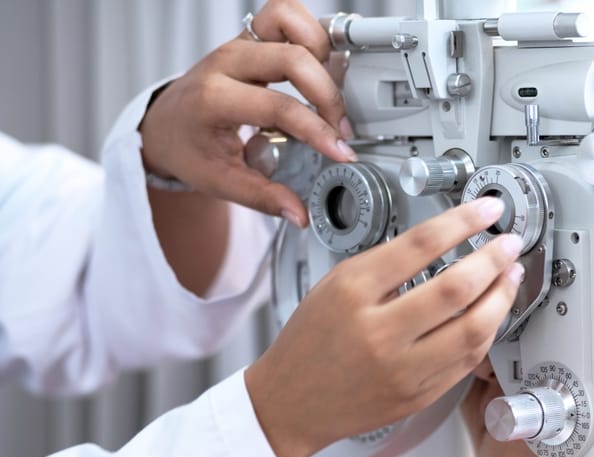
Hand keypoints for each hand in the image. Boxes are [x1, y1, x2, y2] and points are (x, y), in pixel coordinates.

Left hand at [139, 0, 350, 225]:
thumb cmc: (189, 148)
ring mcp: (239, 42)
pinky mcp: (251, 35)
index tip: (341, 152)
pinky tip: (318, 64)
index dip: (317, 131)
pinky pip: (285, 13)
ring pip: (288, 18)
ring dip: (319, 51)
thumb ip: (262, 197)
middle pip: (293, 58)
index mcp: (213, 98)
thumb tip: (299, 213)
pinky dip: (309, 31)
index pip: (278, 106)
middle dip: (327, 95)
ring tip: (327, 89)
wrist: (167, 124)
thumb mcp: (219, 181)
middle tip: (338, 128)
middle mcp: (226, 62)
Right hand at [245, 199, 524, 456]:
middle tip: (509, 244)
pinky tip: (492, 314)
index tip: (487, 210)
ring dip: (502, 298)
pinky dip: (487, 332)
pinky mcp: (418, 395)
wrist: (293, 402)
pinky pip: (467, 361)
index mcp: (353, 292)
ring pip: (473, 329)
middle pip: (456, 288)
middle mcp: (378, 331)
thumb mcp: (336, 283)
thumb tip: (448, 240)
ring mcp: (401, 369)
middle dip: (494, 259)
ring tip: (510, 277)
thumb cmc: (312, 340)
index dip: (464, 221)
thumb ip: (388, 263)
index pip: (421, 244)